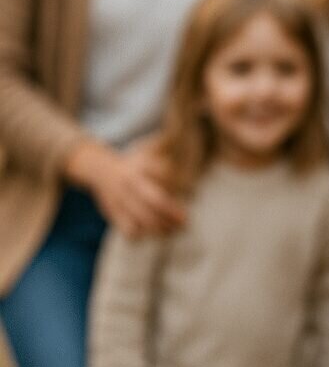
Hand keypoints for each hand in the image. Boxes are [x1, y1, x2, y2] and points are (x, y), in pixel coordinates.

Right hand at [64, 138, 185, 237]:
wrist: (100, 171)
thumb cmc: (133, 162)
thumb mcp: (146, 148)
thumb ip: (164, 143)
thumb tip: (176, 131)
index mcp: (140, 166)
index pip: (164, 175)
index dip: (178, 184)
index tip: (190, 189)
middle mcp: (131, 182)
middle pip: (154, 200)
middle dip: (172, 212)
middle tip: (185, 221)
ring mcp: (121, 199)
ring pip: (142, 217)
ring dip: (161, 227)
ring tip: (174, 231)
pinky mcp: (113, 212)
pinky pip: (127, 228)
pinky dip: (140, 234)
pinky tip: (152, 235)